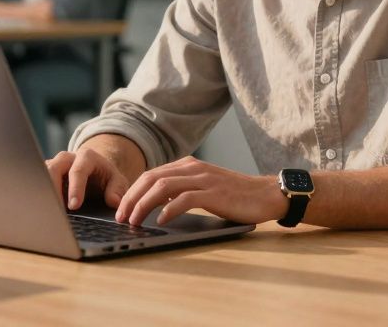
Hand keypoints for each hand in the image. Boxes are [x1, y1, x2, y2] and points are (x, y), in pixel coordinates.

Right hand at [46, 148, 130, 210]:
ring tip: (46, 211)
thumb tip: (113, 202)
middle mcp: (67, 158)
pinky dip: (38, 194)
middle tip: (56, 209)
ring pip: (41, 173)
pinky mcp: (45, 175)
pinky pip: (37, 181)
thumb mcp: (117, 182)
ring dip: (42, 191)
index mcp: (87, 157)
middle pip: (54, 167)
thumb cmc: (106, 178)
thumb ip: (117, 190)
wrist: (96, 173)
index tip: (74, 206)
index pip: (78, 170)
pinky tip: (41, 209)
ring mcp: (54, 165)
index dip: (75, 188)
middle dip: (53, 188)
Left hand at [115, 156, 287, 226]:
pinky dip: (169, 210)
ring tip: (134, 221)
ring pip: (163, 187)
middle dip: (132, 198)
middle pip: (151, 179)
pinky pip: (185, 199)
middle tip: (121, 217)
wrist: (266, 194)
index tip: (121, 209)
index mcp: (188, 166)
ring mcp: (204, 179)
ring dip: (144, 204)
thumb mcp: (204, 188)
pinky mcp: (214, 193)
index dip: (132, 191)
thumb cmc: (235, 195)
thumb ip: (182, 190)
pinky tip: (161, 221)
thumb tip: (155, 204)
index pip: (151, 175)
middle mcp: (193, 168)